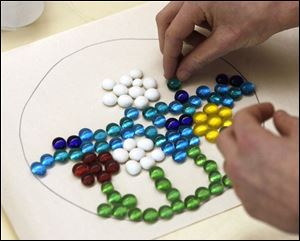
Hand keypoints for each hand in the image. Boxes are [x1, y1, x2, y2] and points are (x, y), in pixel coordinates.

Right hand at [156, 1, 298, 80]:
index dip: (169, 57)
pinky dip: (190, 29)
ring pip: (175, 17)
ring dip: (180, 36)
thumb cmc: (258, 16)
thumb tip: (182, 72)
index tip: (170, 73)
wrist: (278, 4)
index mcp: (196, 0)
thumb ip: (198, 59)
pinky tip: (203, 38)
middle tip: (176, 63)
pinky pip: (186, 13)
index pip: (173, 33)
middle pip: (166, 21)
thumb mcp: (224, 42)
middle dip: (170, 45)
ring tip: (196, 49)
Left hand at [217, 103, 298, 232]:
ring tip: (262, 152)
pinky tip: (267, 176)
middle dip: (238, 129)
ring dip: (240, 153)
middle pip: (224, 138)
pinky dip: (248, 174)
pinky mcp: (248, 205)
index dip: (254, 110)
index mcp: (251, 144)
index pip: (240, 118)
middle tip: (256, 128)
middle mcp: (239, 165)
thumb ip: (288, 123)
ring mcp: (241, 187)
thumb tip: (279, 118)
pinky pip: (241, 184)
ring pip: (230, 162)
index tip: (267, 111)